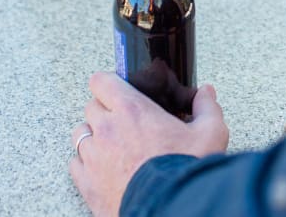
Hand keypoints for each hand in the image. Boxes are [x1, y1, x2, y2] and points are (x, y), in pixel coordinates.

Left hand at [69, 73, 227, 216]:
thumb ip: (206, 107)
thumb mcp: (209, 133)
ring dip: (94, 135)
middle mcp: (107, 129)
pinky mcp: (87, 184)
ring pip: (81, 134)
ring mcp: (93, 158)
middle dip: (106, 110)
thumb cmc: (185, 170)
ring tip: (113, 144)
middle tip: (125, 120)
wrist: (170, 208)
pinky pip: (75, 164)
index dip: (110, 83)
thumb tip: (206, 93)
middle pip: (91, 107)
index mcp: (132, 110)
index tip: (119, 88)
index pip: (102, 81)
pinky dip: (86, 163)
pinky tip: (103, 167)